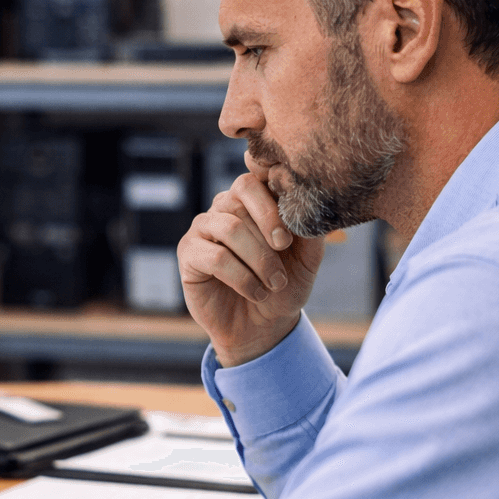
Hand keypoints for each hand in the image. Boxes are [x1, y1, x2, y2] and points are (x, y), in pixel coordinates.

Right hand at [178, 172, 322, 365]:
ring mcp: (204, 227)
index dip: (275, 187)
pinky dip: (242, 278)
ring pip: (230, 227)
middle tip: (284, 248)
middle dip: (270, 223)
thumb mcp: (308, 258)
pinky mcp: (188, 253)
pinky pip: (216, 257)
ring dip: (259, 258)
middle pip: (243, 191)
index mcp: (254, 199)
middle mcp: (225, 206)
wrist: (263, 326)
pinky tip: (255, 292)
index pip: (258, 172)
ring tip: (274, 283)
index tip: (292, 217)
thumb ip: (310, 229)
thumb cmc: (284, 286)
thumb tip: (308, 206)